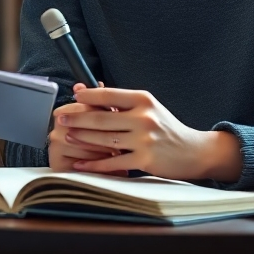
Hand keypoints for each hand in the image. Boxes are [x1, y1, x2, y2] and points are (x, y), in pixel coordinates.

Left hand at [52, 85, 241, 181]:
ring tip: (66, 136)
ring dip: (82, 138)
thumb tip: (85, 89)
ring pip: (105, 139)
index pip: (109, 95)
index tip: (73, 97)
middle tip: (60, 117)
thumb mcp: (147, 107)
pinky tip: (80, 163)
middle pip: (103, 118)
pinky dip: (94, 164)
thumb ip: (120, 101)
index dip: (88, 96)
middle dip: (78, 118)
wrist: (193, 150)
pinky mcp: (145, 160)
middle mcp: (144, 118)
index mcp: (143, 100)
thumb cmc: (165, 127)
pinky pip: (113, 163)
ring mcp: (144, 140)